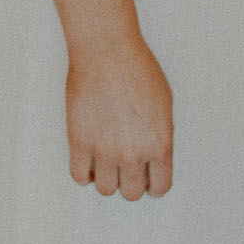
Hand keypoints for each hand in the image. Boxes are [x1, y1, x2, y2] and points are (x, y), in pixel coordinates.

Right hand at [66, 33, 172, 199]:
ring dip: (107, 178)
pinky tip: (88, 159)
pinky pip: (79, 177)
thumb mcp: (165, 105)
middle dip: (130, 181)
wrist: (107, 50)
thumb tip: (152, 154)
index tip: (147, 178)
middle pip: (132, 192)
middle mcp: (133, 153)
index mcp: (160, 145)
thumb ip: (160, 136)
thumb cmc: (136, 68)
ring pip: (106, 189)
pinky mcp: (79, 142)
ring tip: (106, 161)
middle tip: (125, 168)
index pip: (159, 186)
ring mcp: (105, 150)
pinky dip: (84, 173)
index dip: (153, 184)